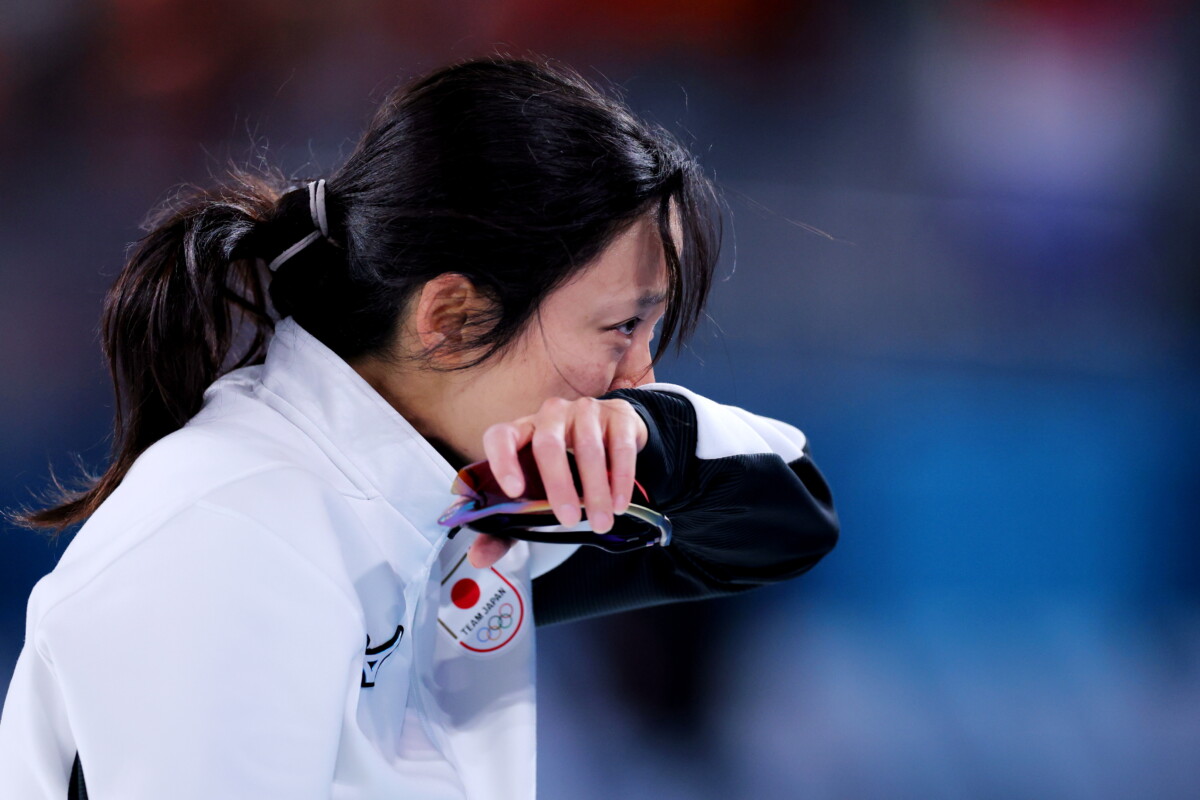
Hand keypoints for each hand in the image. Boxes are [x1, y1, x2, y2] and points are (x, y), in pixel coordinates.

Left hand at [467, 397, 648, 567]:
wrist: (613, 436)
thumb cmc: (566, 468)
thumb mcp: (536, 494)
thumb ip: (506, 528)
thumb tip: (479, 557)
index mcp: (522, 432)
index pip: (500, 436)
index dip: (502, 461)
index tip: (513, 491)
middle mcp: (550, 415)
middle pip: (548, 445)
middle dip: (558, 486)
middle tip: (568, 521)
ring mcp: (585, 411)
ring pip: (588, 448)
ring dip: (595, 490)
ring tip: (601, 521)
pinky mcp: (618, 415)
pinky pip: (619, 447)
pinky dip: (620, 479)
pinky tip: (619, 502)